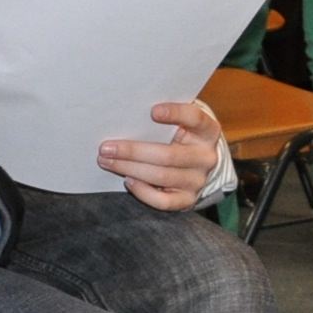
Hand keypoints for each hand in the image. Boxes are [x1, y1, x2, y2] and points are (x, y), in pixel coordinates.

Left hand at [100, 100, 224, 212]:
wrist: (195, 163)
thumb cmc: (178, 135)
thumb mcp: (177, 121)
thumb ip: (158, 116)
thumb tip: (126, 112)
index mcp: (207, 131)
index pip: (195, 118)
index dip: (176, 113)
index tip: (153, 111)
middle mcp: (206, 156)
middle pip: (168, 155)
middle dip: (132, 151)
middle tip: (105, 147)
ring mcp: (198, 180)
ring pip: (161, 177)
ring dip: (129, 169)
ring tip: (107, 161)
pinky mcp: (188, 199)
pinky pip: (164, 201)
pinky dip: (143, 192)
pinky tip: (127, 180)